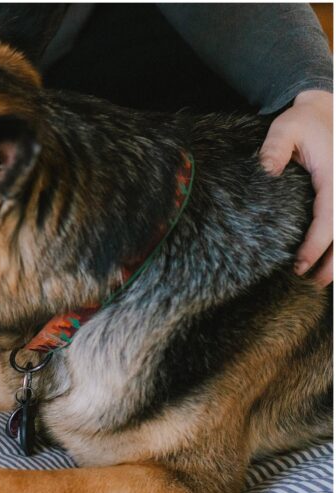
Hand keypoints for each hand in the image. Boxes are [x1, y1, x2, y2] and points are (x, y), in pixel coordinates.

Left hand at [260, 89, 332, 284]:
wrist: (326, 107)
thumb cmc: (304, 120)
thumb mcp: (285, 129)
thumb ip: (274, 150)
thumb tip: (264, 172)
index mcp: (335, 176)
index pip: (329, 218)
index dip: (316, 245)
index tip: (300, 265)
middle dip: (334, 261)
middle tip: (314, 283)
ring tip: (323, 280)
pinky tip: (332, 261)